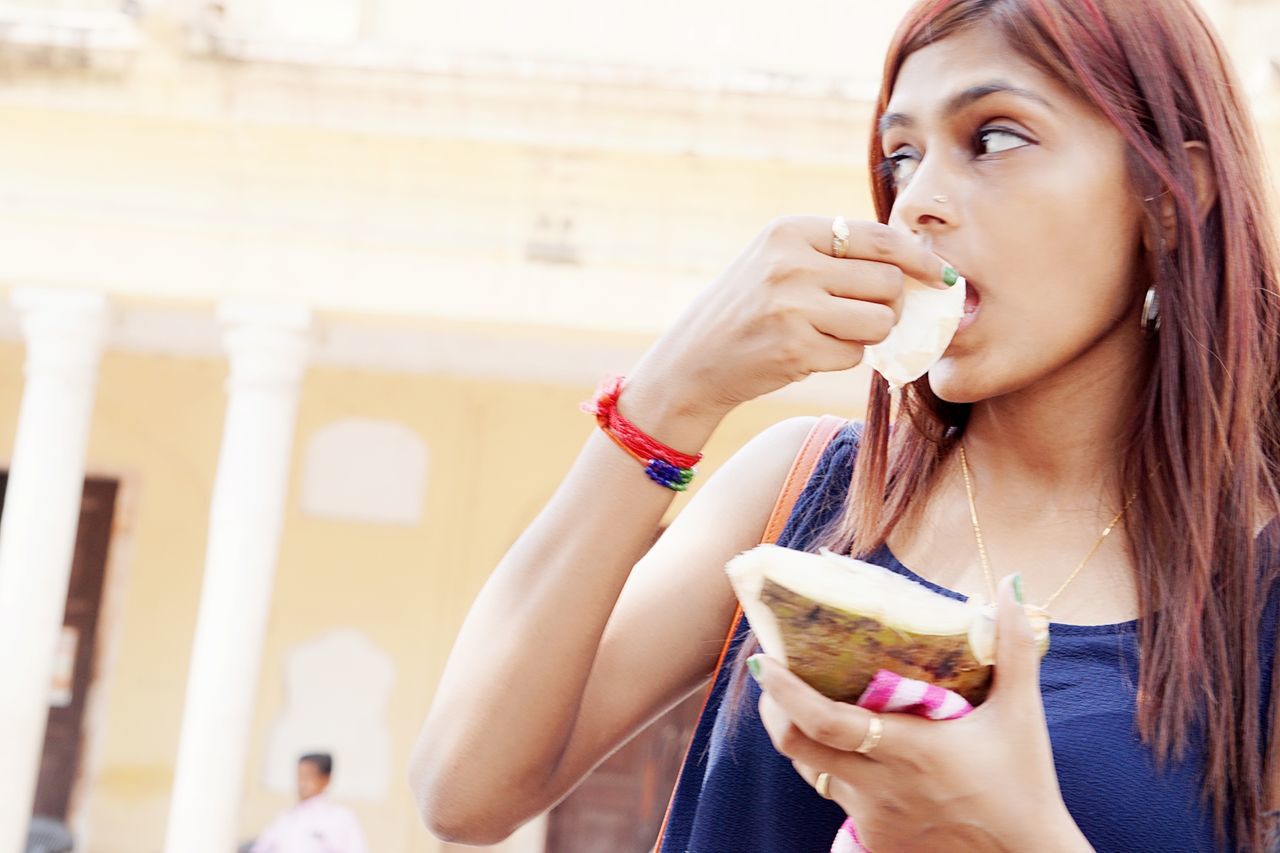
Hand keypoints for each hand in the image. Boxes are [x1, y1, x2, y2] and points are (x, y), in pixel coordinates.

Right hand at [628, 216, 953, 418]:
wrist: (693, 360)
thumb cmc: (747, 309)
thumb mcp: (779, 260)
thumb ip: (836, 253)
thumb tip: (916, 262)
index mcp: (791, 231)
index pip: (879, 237)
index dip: (920, 257)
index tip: (943, 275)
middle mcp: (791, 263)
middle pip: (888, 282)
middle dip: (890, 304)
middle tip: (868, 314)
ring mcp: (792, 307)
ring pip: (880, 320)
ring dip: (871, 333)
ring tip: (838, 332)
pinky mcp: (795, 349)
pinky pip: (856, 355)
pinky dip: (845, 358)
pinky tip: (813, 353)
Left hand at [753, 574, 1093, 852]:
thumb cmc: (1024, 783)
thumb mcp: (1020, 713)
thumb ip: (1013, 649)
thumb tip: (1010, 585)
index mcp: (907, 747)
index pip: (824, 721)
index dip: (785, 693)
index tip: (763, 663)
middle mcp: (880, 784)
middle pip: (796, 748)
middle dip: (774, 711)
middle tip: (773, 679)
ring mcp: (874, 817)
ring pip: (812, 773)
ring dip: (801, 740)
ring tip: (803, 708)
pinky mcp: (876, 842)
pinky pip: (837, 802)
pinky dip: (831, 773)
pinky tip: (846, 752)